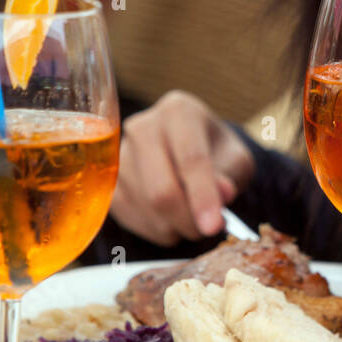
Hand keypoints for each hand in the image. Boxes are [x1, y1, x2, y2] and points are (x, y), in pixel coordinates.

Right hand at [110, 90, 255, 245]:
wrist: (188, 154)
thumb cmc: (216, 155)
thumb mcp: (235, 160)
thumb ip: (231, 175)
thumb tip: (222, 193)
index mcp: (179, 111)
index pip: (191, 158)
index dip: (203, 196)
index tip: (214, 226)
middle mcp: (143, 126)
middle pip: (161, 188)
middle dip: (187, 219)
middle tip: (206, 230)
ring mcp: (118, 152)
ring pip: (145, 206)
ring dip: (172, 226)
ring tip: (190, 221)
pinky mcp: (105, 179)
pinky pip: (126, 214)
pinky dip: (151, 229)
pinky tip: (168, 223)